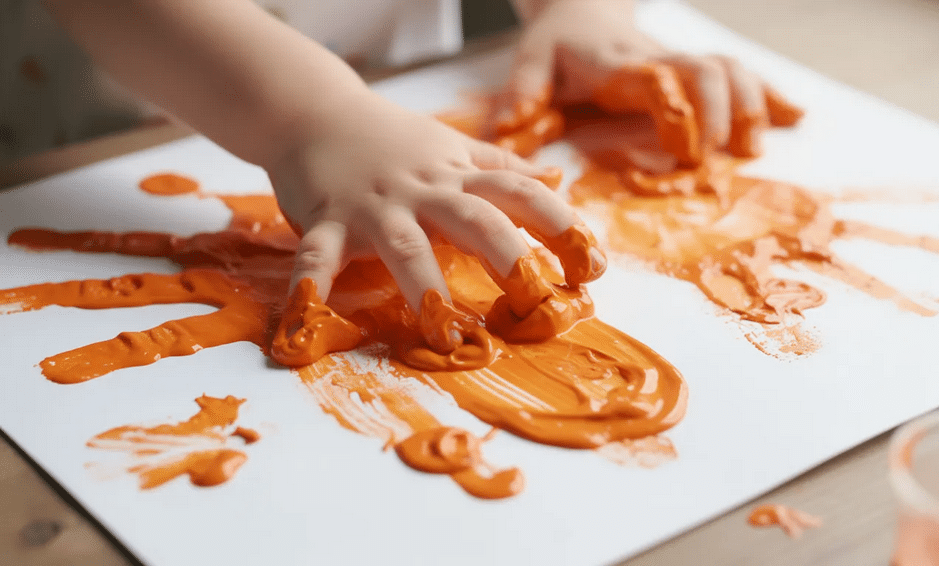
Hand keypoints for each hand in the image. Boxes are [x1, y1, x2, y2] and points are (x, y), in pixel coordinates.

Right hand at [268, 90, 604, 318]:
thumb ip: (502, 166)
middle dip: (508, 255)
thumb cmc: (391, 139)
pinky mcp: (327, 220)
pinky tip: (308, 317)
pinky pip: (319, 255)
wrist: (313, 110)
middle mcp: (423, 190)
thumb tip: (555, 179)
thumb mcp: (451, 146)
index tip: (593, 264)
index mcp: (457, 175)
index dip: (559, 225)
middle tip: (538, 298)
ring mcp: (375, 206)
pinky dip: (312, 285)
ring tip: (444, 330)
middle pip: (474, 218)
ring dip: (425, 285)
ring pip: (404, 244)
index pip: (518, 193)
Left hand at [498, 0, 801, 159]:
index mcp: (619, 65)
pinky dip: (770, 94)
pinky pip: (741, 73)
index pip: (656, 78)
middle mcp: (659, 59)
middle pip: (708, 69)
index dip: (678, 108)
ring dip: (750, 106)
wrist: (584, 12)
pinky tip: (795, 116)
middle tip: (717, 157)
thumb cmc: (557, 48)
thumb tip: (510, 128)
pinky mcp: (697, 68)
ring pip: (731, 68)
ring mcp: (683, 61)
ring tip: (753, 148)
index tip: (686, 148)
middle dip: (722, 111)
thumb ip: (522, 93)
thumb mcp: (530, 63)